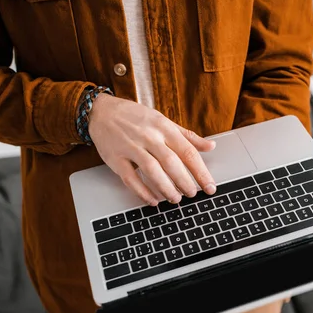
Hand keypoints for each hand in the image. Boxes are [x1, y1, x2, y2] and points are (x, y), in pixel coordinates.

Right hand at [88, 94, 215, 204]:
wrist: (101, 111)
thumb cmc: (135, 117)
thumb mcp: (164, 121)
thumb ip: (187, 136)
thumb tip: (210, 146)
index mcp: (163, 127)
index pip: (187, 151)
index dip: (201, 171)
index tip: (210, 186)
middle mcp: (149, 136)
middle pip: (172, 162)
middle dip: (185, 182)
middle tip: (193, 195)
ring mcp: (131, 147)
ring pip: (152, 171)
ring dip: (166, 188)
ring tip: (176, 199)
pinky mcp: (115, 158)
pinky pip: (131, 179)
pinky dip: (143, 192)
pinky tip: (153, 201)